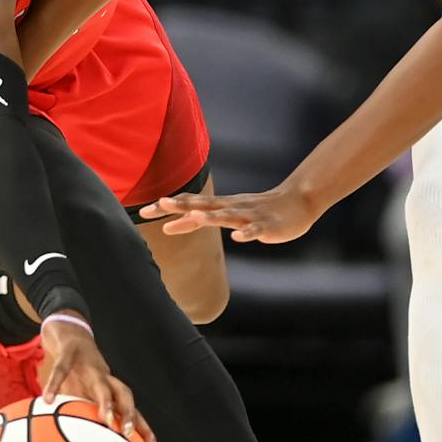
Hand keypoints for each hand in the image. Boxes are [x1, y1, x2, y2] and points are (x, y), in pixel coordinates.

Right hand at [38, 316, 156, 441]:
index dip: (144, 430)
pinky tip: (48, 398)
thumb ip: (83, 415)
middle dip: (130, 414)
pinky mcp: (69, 354)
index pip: (133, 411)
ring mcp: (88, 366)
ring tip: (106, 419)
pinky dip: (55, 384)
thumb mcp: (81, 393)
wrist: (69, 333)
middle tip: (129, 434)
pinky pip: (62, 370)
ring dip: (106, 400)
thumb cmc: (77, 371)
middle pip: (125, 395)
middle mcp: (104, 377)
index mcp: (109, 389)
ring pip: (102, 383)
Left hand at [139, 181, 321, 243]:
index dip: (169, 207)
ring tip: (195, 216)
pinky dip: (247, 234)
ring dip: (212, 217)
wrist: (297, 203)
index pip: (190, 205)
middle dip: (182, 206)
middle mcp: (232, 208)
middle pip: (203, 205)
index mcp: (221, 206)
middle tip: (160, 204)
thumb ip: (199, 219)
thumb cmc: (257, 210)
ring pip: (228, 216)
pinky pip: (255, 230)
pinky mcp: (267, 226)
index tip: (144, 210)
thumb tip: (170, 224)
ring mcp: (249, 216)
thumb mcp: (225, 214)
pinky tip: (238, 238)